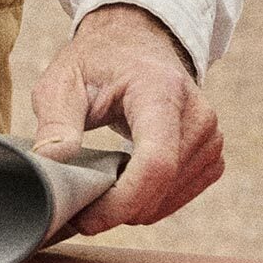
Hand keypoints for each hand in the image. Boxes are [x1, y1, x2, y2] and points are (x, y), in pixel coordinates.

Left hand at [31, 3, 222, 236]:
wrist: (136, 44)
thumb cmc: (97, 62)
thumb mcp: (62, 79)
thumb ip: (55, 120)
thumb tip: (49, 161)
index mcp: (160, 90)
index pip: (156, 161)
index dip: (122, 201)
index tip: (86, 218)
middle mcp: (197, 113)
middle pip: (163, 185)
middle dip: (119, 208)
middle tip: (79, 205)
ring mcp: (211, 135)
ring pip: (171, 197)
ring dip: (134, 206)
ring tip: (100, 187)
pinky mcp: (212, 153)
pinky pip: (183, 196)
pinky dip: (152, 201)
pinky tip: (128, 184)